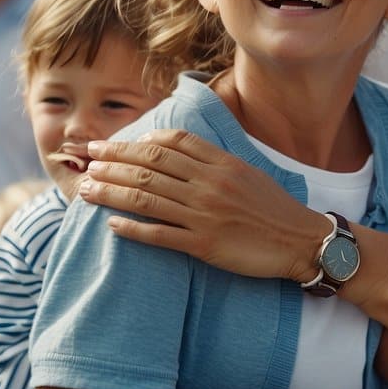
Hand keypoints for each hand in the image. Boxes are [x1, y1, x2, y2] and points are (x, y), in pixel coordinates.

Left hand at [81, 130, 331, 282]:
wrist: (301, 240)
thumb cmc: (272, 206)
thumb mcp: (245, 170)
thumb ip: (211, 158)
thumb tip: (172, 147)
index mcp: (220, 164)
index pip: (169, 145)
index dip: (134, 142)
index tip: (110, 144)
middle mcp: (209, 185)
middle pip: (150, 167)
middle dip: (113, 161)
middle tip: (87, 159)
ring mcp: (205, 215)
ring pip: (148, 198)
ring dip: (112, 192)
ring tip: (87, 189)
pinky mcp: (204, 245)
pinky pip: (161, 235)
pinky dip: (134, 229)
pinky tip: (112, 225)